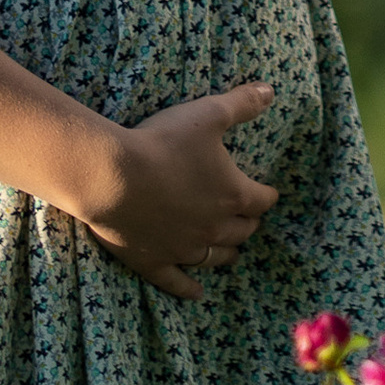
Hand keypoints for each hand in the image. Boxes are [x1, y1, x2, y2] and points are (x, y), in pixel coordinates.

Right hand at [81, 77, 277, 301]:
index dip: (266, 196)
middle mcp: (214, 227)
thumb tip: (271, 91)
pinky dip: (189, 288)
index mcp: (232, 195)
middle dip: (247, 224)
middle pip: (241, 231)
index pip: (261, 200)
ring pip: (215, 258)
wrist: (113, 176)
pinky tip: (197, 294)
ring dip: (226, 254)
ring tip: (232, 253)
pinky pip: (177, 282)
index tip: (268, 194)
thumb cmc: (163, 142)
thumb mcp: (208, 114)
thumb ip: (242, 103)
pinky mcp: (154, 262)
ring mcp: (183, 249)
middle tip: (248, 220)